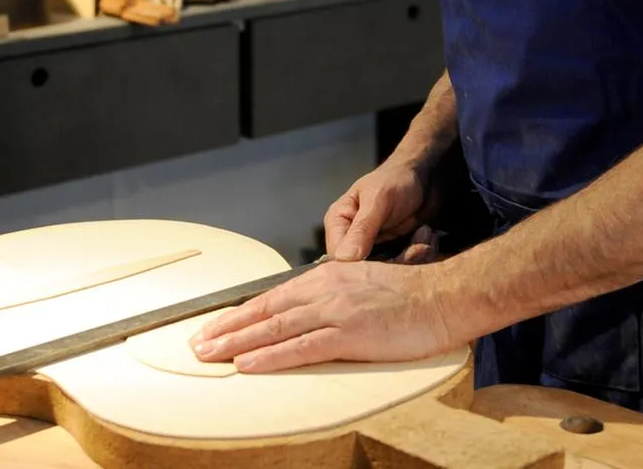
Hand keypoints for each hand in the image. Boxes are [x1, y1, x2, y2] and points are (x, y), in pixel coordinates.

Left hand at [188, 259, 462, 372]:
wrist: (444, 297)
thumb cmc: (411, 295)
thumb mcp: (364, 285)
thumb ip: (335, 295)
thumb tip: (311, 312)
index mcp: (328, 277)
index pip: (273, 297)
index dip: (241, 313)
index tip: (215, 325)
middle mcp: (325, 290)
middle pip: (265, 312)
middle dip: (227, 328)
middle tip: (197, 344)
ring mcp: (335, 311)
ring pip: (275, 329)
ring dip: (237, 343)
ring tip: (210, 355)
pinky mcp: (349, 334)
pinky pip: (300, 348)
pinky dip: (270, 356)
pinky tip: (248, 364)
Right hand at [324, 158, 437, 261]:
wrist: (428, 175)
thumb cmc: (396, 179)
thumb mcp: (378, 200)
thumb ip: (362, 229)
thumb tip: (343, 259)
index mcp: (340, 223)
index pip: (337, 258)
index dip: (358, 267)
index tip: (384, 264)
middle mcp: (355, 240)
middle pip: (366, 270)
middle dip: (395, 260)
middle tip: (415, 247)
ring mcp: (378, 248)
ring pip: (390, 272)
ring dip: (413, 255)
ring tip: (424, 232)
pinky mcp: (398, 252)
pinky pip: (408, 266)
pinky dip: (422, 251)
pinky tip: (427, 233)